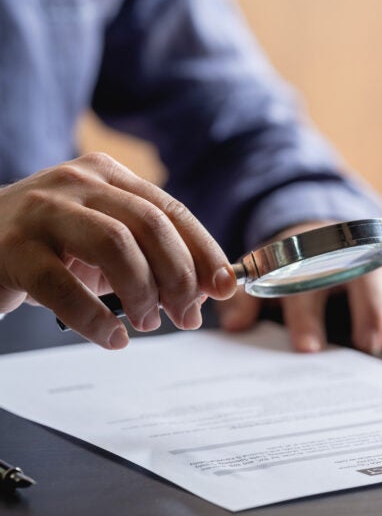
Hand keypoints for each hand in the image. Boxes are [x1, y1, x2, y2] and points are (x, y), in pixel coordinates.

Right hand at [0, 153, 236, 348]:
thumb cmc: (51, 246)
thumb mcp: (107, 243)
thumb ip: (152, 258)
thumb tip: (204, 290)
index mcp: (109, 178)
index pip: (172, 211)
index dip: (205, 251)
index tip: (225, 286)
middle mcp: (79, 184)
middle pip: (150, 225)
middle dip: (180, 276)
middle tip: (188, 315)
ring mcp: (43, 211)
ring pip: (114, 245)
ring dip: (143, 291)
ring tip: (149, 323)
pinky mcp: (11, 248)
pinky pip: (63, 286)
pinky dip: (97, 319)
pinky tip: (113, 337)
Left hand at [217, 223, 381, 353]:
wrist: (319, 235)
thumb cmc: (291, 267)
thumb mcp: (263, 279)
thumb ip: (245, 301)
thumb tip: (235, 327)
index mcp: (308, 253)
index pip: (307, 280)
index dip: (306, 315)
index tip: (308, 349)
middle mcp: (349, 247)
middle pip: (365, 270)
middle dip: (369, 309)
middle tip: (368, 347)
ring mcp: (381, 250)